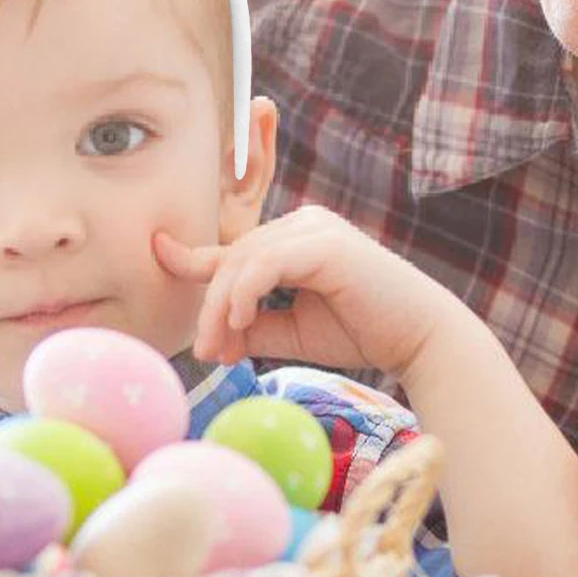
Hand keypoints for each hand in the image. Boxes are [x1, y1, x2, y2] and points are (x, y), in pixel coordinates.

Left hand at [154, 204, 459, 381]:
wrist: (419, 339)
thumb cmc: (361, 332)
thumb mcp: (291, 331)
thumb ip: (251, 327)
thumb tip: (209, 341)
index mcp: (293, 238)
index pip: (234, 250)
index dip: (193, 258)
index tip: (157, 255)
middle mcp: (301, 223)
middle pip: (232, 259)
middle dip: (209, 308)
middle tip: (203, 353)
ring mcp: (313, 228)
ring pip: (244, 261)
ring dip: (221, 308)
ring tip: (217, 349)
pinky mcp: (323, 243)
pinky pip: (266, 263)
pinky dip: (245, 293)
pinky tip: (238, 321)